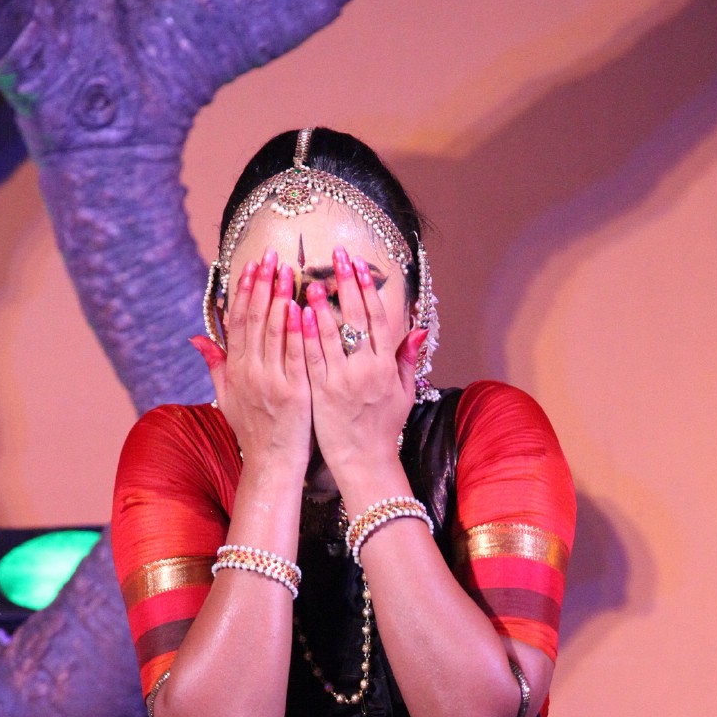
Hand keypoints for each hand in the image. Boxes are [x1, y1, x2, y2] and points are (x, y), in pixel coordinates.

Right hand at [190, 247, 310, 479]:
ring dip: (281, 299)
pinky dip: (298, 332)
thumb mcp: (227, 398)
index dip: (244, 292)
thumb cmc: (253, 431)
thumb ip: (215, 364)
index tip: (251, 266)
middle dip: (263, 285)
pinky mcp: (295, 393)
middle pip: (256, 320)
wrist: (271, 464)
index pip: (238, 322)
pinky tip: (303, 308)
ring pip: (275, 333)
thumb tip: (196, 338)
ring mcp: (272, 382)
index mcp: (236, 370)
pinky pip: (296, 356)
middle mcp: (251, 372)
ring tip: (289, 271)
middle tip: (272, 255)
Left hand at [301, 247, 428, 484]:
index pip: (377, 318)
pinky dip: (307, 334)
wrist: (364, 461)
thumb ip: (407, 358)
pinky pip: (313, 358)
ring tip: (310, 279)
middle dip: (345, 284)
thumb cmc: (383, 427)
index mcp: (386, 366)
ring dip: (321, 303)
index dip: (367, 289)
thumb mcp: (404, 392)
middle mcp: (366, 369)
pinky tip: (298, 313)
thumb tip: (418, 328)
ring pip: (331, 334)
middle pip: (356, 318)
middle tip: (336, 256)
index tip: (358, 265)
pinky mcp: (322, 392)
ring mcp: (343, 380)